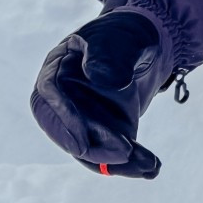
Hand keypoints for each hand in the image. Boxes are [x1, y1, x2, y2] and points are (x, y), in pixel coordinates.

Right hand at [31, 10, 166, 178]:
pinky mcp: (105, 131)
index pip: (49, 97)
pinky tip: (153, 167)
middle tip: (123, 155)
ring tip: (148, 164)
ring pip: (91, 147)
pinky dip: (132, 161)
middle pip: (67, 129)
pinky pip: (112, 151)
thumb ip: (109, 54)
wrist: (148, 46)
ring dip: (117, 161)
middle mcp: (65, 97)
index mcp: (58, 67)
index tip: (81, 142)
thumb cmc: (127, 35)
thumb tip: (101, 78)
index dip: (63, 120)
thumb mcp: (120, 37)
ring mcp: (84, 117)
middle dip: (93, 147)